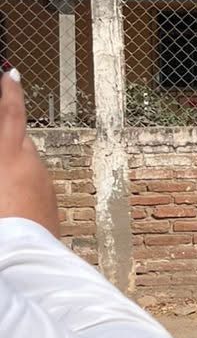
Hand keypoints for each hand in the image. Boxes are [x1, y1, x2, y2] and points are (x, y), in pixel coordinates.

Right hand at [0, 71, 60, 233]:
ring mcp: (45, 186)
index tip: (10, 74)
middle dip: (5, 142)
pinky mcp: (51, 206)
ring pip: (27, 167)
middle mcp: (33, 166)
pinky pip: (34, 188)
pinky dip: (21, 189)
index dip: (10, 90)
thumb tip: (8, 152)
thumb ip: (5, 155)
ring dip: (11, 170)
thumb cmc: (1, 223)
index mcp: (10, 155)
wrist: (22, 263)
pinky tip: (8, 208)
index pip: (12, 111)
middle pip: (19, 141)